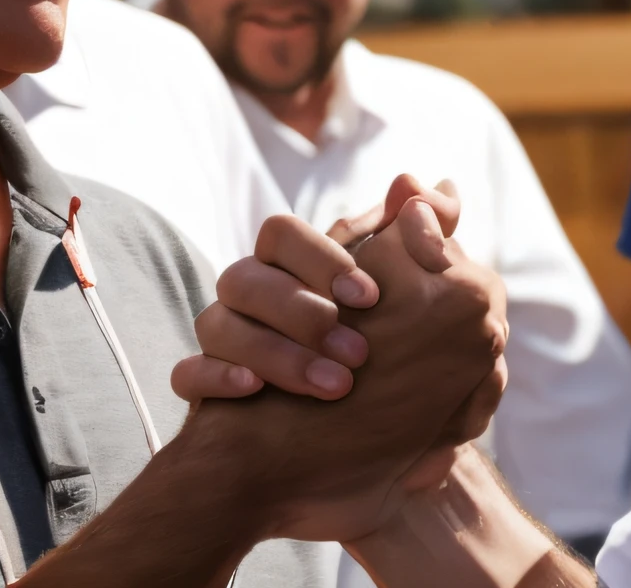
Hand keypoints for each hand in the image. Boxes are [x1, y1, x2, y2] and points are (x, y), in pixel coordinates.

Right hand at [179, 203, 508, 543]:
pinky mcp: (205, 385)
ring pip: (214, 321)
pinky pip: (188, 372)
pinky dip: (217, 377)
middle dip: (302, 313)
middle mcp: (249, 293)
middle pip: (244, 276)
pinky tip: (255, 391)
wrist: (350, 440)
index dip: (322, 259)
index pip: (282, 233)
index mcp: (289, 264)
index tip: (371, 298)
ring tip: (335, 387)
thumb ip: (423, 242)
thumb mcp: (410, 302)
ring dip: (275, 352)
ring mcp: (223, 338)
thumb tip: (442, 189)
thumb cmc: (379, 354)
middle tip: (360, 355)